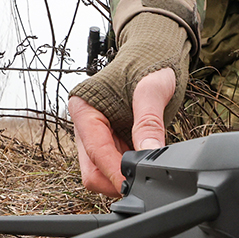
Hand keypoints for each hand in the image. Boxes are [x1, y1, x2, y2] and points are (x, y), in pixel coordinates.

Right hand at [69, 68, 176, 195]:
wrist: (154, 54)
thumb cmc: (148, 63)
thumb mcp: (152, 90)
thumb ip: (149, 122)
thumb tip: (149, 153)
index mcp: (84, 108)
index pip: (96, 151)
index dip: (115, 171)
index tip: (134, 183)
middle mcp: (84, 124)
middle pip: (91, 170)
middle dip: (115, 179)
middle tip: (142, 181)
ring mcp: (96, 136)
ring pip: (101, 172)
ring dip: (122, 175)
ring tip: (147, 164)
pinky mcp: (109, 142)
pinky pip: (114, 166)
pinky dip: (129, 170)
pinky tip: (145, 160)